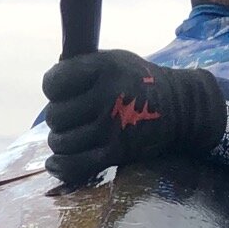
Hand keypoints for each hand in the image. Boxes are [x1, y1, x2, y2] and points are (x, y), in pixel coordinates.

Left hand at [41, 50, 226, 187]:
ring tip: (73, 135)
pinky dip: (60, 167)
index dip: (53, 89)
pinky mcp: (115, 153)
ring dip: (62, 142)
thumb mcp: (114, 60)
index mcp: (104, 67)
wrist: (180, 108)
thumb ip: (81, 68)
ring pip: (61, 142)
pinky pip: (74, 166)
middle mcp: (108, 95)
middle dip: (60, 118)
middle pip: (55, 116)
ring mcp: (111, 127)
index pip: (53, 83)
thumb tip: (48, 86)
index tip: (63, 92)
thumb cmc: (138, 82)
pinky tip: (55, 163)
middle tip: (74, 117)